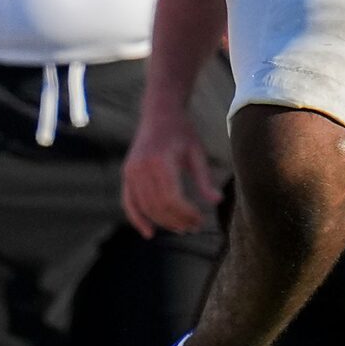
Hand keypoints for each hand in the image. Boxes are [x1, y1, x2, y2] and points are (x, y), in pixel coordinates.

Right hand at [122, 107, 220, 237]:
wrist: (160, 112)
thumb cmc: (182, 131)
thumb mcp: (197, 152)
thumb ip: (204, 178)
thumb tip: (217, 201)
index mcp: (161, 160)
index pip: (172, 199)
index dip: (187, 214)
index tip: (201, 219)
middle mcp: (142, 167)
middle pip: (159, 206)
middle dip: (177, 220)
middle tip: (194, 227)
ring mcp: (131, 170)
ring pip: (146, 207)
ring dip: (163, 222)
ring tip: (181, 228)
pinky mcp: (127, 173)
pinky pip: (128, 201)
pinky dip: (137, 218)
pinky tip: (149, 233)